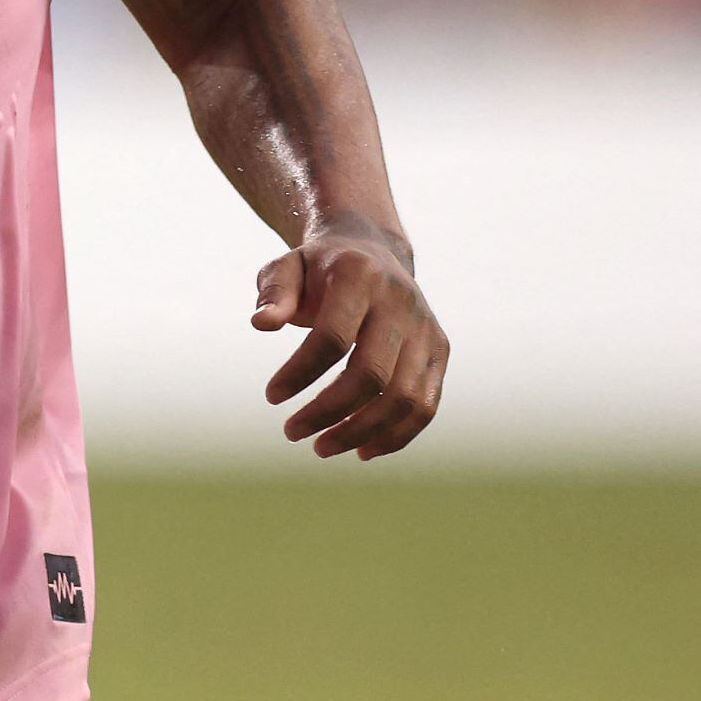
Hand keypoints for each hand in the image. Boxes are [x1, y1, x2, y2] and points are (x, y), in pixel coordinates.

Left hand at [253, 221, 445, 458]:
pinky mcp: (440, 350)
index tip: (271, 397)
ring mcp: (426, 329)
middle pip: (371, 374)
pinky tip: (363, 450)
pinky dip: (397, 435)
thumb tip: (261, 324)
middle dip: (329, 411)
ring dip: (362, 432)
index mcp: (360, 277)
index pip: (333, 337)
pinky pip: (426, 404)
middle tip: (291, 433)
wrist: (372, 250)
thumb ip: (274, 292)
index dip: (301, 373)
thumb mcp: (287, 267)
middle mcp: (401, 304)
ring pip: (404, 397)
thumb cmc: (318, 267)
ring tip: (322, 447)